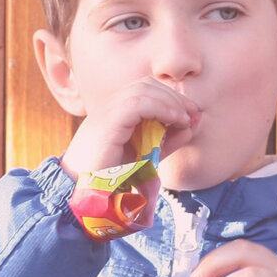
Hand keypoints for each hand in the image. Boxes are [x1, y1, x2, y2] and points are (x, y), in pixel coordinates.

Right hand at [62, 76, 199, 179]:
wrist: (85, 192)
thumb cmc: (113, 176)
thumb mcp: (148, 155)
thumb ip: (167, 140)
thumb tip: (190, 125)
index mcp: (117, 111)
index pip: (147, 88)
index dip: (172, 96)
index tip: (191, 114)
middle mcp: (110, 107)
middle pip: (147, 84)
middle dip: (175, 96)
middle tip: (192, 114)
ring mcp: (106, 113)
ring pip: (143, 89)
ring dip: (170, 101)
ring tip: (184, 119)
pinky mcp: (107, 123)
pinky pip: (137, 103)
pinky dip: (160, 107)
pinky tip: (174, 119)